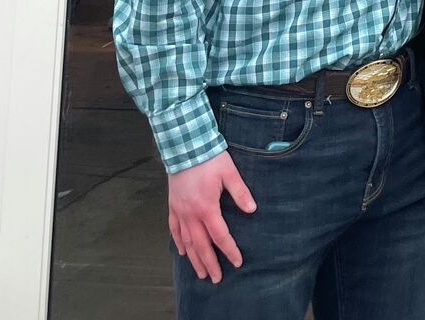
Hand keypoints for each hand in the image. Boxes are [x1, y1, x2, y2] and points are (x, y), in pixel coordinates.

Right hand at [168, 152, 255, 282]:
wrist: (184, 146)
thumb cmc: (209, 159)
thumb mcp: (229, 173)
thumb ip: (240, 193)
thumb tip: (252, 209)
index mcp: (207, 208)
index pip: (220, 236)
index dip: (229, 250)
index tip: (237, 262)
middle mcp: (191, 214)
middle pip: (200, 245)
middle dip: (209, 263)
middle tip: (216, 278)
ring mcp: (179, 211)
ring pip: (186, 242)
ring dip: (194, 259)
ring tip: (200, 273)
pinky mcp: (172, 206)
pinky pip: (173, 229)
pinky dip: (178, 242)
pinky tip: (182, 252)